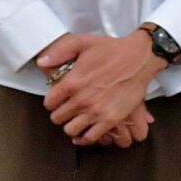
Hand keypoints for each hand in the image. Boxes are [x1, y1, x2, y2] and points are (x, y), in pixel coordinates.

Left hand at [42, 32, 161, 145]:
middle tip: (67, 108)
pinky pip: (90, 137)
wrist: (138, 58)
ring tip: (76, 119)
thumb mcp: (82, 42)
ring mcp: (96, 112)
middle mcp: (81, 100)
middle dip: (60, 113)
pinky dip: (85, 137)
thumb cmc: (110, 49)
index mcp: (72, 82)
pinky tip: (85, 131)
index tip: (58, 99)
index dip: (52, 101)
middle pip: (58, 119)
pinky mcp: (111, 120)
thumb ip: (59, 52)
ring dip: (71, 125)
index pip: (49, 103)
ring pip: (71, 130)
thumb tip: (42, 62)